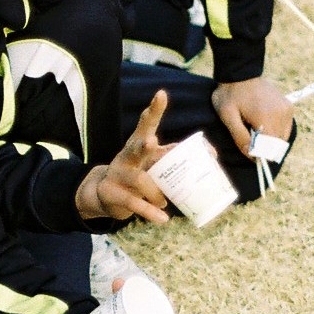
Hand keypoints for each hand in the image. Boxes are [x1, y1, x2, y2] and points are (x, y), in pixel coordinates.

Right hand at [75, 91, 170, 224]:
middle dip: (144, 145)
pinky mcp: (113, 194)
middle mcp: (126, 156)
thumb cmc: (135, 174)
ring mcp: (118, 175)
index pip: (146, 125)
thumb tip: (211, 156)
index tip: (161, 94)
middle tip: (151, 143)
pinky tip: (163, 218)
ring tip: (164, 201)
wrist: (102, 194)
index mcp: (137, 145)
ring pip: (139, 179)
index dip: (153, 110)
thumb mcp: (150, 163)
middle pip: (135, 146)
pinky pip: (134, 203)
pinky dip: (150, 212)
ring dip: (154, 191)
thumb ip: (173, 157)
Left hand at [210, 75, 292, 156]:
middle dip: (264, 148)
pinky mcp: (288, 107)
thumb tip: (252, 157)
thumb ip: (240, 138)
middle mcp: (282, 114)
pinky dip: (275, 132)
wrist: (240, 74)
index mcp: (267, 117)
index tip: (249, 153)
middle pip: (277, 144)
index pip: (270, 147)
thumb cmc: (230, 95)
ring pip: (282, 137)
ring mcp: (287, 110)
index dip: (260, 154)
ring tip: (254, 130)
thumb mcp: (228, 117)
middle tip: (249, 140)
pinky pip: (285, 128)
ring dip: (270, 140)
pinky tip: (262, 126)